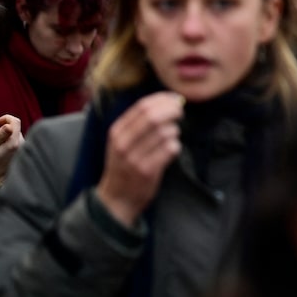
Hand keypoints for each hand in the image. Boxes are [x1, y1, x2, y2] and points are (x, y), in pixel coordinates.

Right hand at [0, 115, 23, 179]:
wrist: (2, 178)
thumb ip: (0, 135)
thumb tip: (8, 125)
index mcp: (14, 143)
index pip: (15, 122)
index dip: (6, 118)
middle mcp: (23, 143)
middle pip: (16, 128)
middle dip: (6, 130)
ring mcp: (27, 146)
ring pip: (18, 135)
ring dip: (9, 137)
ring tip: (2, 149)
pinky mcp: (28, 149)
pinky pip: (20, 140)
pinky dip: (13, 142)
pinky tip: (8, 152)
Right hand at [94, 92, 185, 227]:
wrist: (117, 198)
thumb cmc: (125, 165)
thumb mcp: (123, 140)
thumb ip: (140, 122)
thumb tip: (168, 100)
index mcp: (117, 131)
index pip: (142, 106)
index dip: (163, 99)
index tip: (175, 99)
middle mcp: (123, 143)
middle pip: (154, 117)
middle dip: (172, 111)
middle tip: (180, 113)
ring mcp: (134, 157)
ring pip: (165, 132)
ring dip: (175, 132)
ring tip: (170, 138)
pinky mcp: (147, 170)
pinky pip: (171, 148)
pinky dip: (175, 146)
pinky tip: (170, 151)